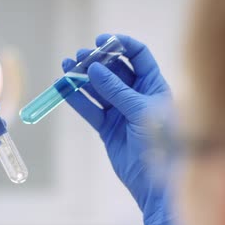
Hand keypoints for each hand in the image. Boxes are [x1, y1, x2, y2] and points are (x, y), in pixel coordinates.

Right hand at [62, 34, 185, 224]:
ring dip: (82, 78)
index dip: (122, 44)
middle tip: (80, 56)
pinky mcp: (108, 128)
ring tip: (66, 67)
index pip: (139, 56)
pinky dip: (76, 99)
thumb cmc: (160, 144)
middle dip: (97, 60)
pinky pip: (90, 109)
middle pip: (115, 70)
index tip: (102, 40)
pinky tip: (63, 88)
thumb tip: (94, 68)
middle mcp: (138, 95)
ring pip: (99, 89)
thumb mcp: (141, 112)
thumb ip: (117, 90)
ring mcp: (121, 111)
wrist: (155, 184)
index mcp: (155, 86)